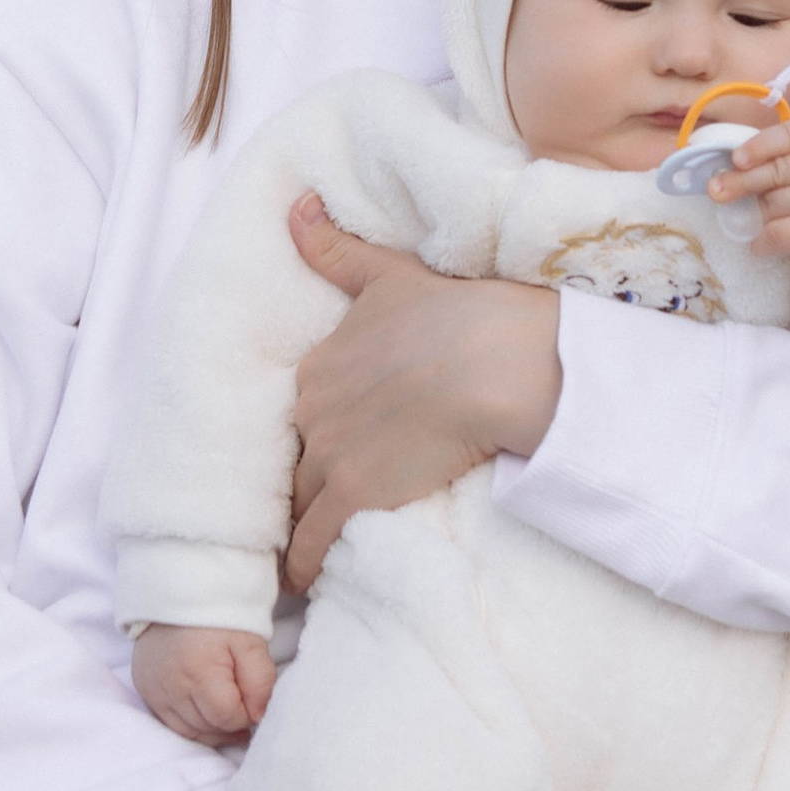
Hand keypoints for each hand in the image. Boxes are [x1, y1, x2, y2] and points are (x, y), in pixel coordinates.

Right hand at [132, 622, 277, 747]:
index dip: (246, 713)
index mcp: (199, 673)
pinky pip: (170, 722)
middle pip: (208, 728)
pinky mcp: (145, 689)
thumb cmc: (218, 616)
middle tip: (243, 704)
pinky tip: (204, 709)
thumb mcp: (250, 642)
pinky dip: (190, 722)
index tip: (252, 697)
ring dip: (211, 727)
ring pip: (188, 731)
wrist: (178, 592)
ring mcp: (154, 690)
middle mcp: (171, 687)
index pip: (227, 718)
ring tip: (226, 709)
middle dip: (230, 722)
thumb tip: (259, 717)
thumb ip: (261, 682)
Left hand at [283, 200, 562, 591]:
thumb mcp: (389, 274)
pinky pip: (314, 541)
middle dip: (295, 486)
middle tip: (299, 513)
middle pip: (292, 461)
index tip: (315, 456)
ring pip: (296, 504)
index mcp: (317, 366)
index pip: (299, 416)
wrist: (497, 360)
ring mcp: (329, 455)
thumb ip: (337, 250)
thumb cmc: (455, 313)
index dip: (309, 437)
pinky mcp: (354, 495)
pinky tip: (305, 583)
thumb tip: (295, 207)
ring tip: (296, 555)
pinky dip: (306, 564)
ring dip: (296, 529)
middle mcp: (311, 411)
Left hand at [712, 120, 789, 287]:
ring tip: (766, 221)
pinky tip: (761, 244)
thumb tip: (732, 164)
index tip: (736, 158)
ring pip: (773, 204)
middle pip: (775, 171)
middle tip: (716, 190)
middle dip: (740, 182)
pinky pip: (777, 233)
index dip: (759, 146)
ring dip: (759, 216)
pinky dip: (761, 241)